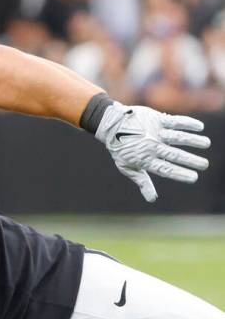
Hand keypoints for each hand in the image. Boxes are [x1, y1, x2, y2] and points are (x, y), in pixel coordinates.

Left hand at [96, 102, 210, 202]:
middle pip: (174, 155)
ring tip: (206, 143)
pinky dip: (187, 123)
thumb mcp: (128, 167)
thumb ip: (142, 181)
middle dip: (190, 160)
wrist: (110, 126)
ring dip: (192, 140)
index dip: (179, 174)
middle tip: (205, 165)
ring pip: (177, 137)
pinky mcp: (156, 119)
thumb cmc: (121, 150)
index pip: (165, 169)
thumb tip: (152, 199)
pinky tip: (200, 127)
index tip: (194, 178)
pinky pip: (174, 121)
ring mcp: (154, 132)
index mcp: (145, 160)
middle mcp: (151, 146)